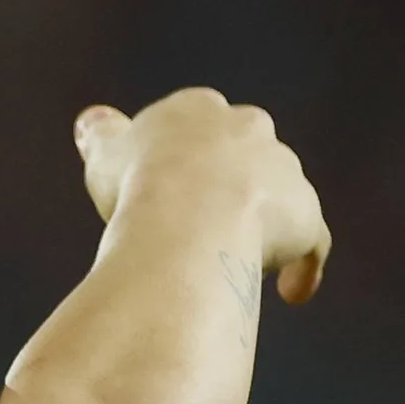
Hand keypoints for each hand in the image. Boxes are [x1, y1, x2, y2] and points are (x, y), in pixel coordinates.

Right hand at [76, 89, 329, 301]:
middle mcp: (249, 130)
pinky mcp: (305, 215)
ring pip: (278, 197)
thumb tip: (93, 121)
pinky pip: (311, 243)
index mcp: (199, 111)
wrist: (184, 219)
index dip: (181, 157)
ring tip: (236, 262)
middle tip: (200, 222)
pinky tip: (290, 292)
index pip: (196, 126)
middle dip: (229, 183)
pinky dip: (303, 267)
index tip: (166, 183)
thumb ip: (103, 135)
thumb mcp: (104, 153)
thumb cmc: (136, 185)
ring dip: (262, 224)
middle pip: (244, 154)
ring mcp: (283, 172)